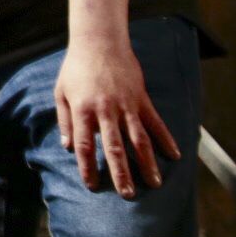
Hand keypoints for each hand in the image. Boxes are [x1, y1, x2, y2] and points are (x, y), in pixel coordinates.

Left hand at [54, 37, 179, 198]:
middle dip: (121, 173)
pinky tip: (174, 155)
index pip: (84, 145)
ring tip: (155, 183)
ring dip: (147, 163)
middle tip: (128, 194)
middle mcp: (106, 111)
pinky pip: (156, 123)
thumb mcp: (61, 93)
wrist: (99, 42)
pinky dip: (166, 139)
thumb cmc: (76, 68)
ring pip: (139, 139)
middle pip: (114, 147)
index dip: (87, 167)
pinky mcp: (142, 99)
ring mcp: (126, 105)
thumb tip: (66, 147)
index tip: (92, 186)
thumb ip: (65, 120)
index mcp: (83, 110)